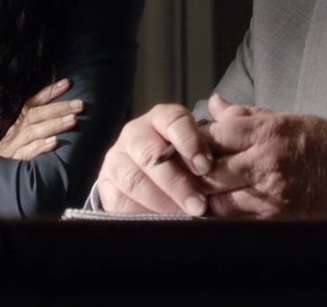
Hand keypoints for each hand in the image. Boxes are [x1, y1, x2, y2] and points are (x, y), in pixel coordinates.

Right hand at [0, 78, 82, 159]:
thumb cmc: (13, 160)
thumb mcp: (23, 141)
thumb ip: (38, 129)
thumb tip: (66, 117)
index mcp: (17, 126)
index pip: (32, 104)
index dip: (49, 92)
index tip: (67, 83)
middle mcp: (14, 134)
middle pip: (34, 115)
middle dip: (58, 108)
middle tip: (79, 104)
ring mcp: (11, 148)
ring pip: (32, 132)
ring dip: (53, 124)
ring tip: (73, 120)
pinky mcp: (11, 164)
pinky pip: (25, 153)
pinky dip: (39, 147)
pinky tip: (54, 143)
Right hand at [96, 103, 213, 215]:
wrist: (155, 179)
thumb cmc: (187, 161)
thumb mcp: (202, 146)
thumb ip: (214, 134)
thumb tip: (220, 105)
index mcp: (162, 118)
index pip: (174, 121)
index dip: (190, 142)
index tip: (206, 167)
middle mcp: (136, 133)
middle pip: (151, 154)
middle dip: (177, 182)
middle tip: (198, 204)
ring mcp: (117, 158)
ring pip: (133, 179)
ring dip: (161, 201)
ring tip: (183, 216)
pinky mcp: (106, 184)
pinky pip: (118, 200)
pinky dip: (141, 212)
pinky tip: (161, 221)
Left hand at [201, 94, 326, 218]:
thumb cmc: (319, 143)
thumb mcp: (283, 118)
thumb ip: (244, 114)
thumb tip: (214, 104)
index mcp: (267, 133)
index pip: (214, 136)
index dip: (197, 142)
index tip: (193, 146)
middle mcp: (265, 163)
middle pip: (209, 172)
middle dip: (196, 173)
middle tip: (191, 172)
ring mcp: (270, 195)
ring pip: (218, 202)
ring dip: (209, 198)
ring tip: (208, 191)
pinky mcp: (275, 219)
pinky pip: (236, 222)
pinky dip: (226, 216)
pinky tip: (226, 207)